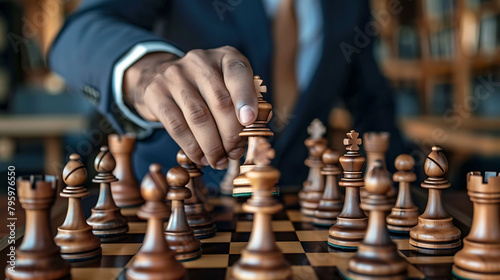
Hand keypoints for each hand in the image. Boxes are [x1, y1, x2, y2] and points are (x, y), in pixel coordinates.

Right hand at [123, 46, 257, 169]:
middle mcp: (199, 61)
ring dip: (212, 146)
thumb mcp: (228, 84)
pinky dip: (192, 147)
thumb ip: (246, 101)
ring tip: (218, 161)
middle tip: (234, 153)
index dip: (245, 98)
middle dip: (230, 134)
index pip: (237, 73)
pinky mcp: (156, 93)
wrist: (158, 75)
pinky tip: (200, 157)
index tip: (249, 121)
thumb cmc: (206, 87)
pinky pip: (177, 126)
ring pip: (198, 117)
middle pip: (219, 101)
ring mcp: (175, 75)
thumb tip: (256, 127)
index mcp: (225, 57)